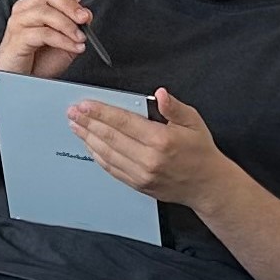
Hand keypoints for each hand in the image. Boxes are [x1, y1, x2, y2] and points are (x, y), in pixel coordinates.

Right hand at [0, 0, 90, 77]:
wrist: (19, 80)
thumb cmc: (37, 59)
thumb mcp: (64, 40)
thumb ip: (75, 25)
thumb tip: (86, 14)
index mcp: (35, 3)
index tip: (79, 0)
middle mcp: (24, 8)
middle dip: (71, 5)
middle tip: (85, 19)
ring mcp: (18, 22)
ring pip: (45, 11)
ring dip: (68, 25)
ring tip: (80, 38)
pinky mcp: (17, 38)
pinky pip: (43, 33)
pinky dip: (63, 40)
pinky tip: (73, 47)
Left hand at [70, 88, 235, 206]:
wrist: (207, 185)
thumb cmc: (200, 152)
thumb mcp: (193, 122)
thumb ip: (174, 107)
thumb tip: (160, 94)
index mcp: (161, 140)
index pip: (123, 122)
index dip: (101, 112)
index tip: (85, 105)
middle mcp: (149, 159)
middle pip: (110, 137)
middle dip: (88, 123)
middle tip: (72, 113)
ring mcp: (142, 174)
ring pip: (107, 154)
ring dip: (88, 139)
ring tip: (76, 127)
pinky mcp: (138, 184)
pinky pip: (112, 169)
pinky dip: (98, 156)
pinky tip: (90, 146)